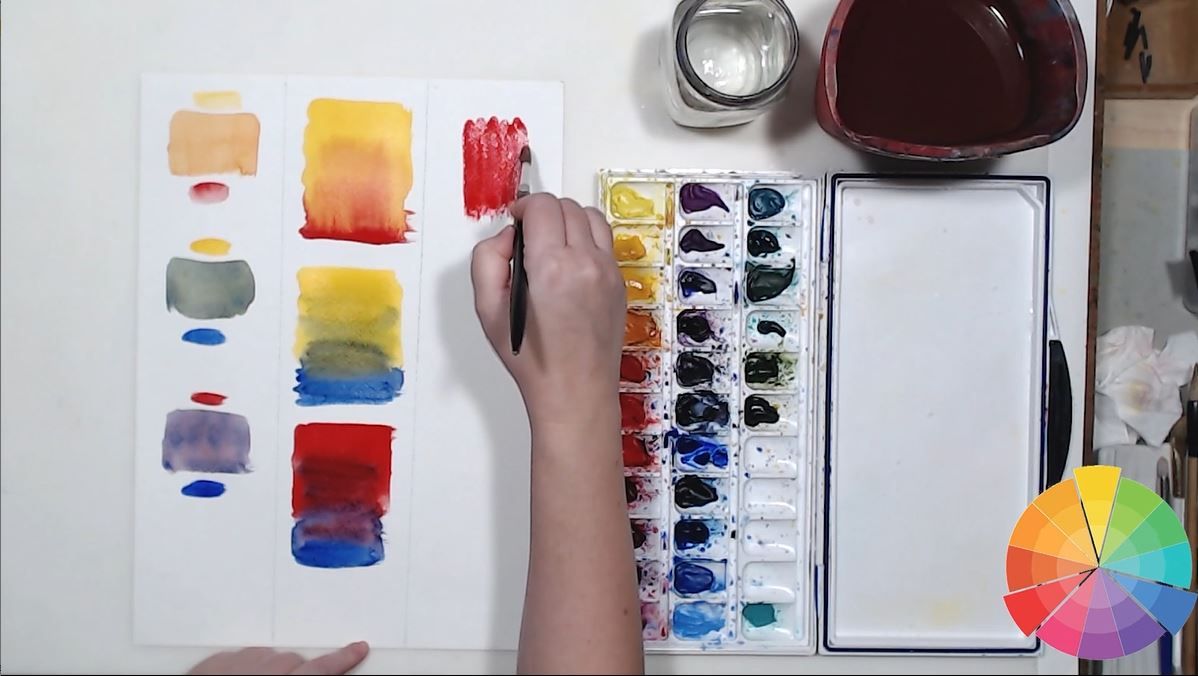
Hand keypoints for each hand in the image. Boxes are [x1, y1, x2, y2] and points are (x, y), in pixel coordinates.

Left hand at [187, 642, 368, 674]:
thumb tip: (316, 675)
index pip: (320, 669)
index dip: (341, 660)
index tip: (356, 649)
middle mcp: (259, 672)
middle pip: (293, 660)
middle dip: (299, 673)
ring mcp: (232, 665)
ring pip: (265, 656)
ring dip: (270, 670)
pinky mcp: (208, 665)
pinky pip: (235, 657)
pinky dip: (241, 669)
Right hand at [471, 194, 624, 428]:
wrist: (575, 391)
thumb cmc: (534, 361)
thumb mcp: (488, 310)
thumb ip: (488, 260)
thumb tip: (507, 237)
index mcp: (552, 267)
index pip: (542, 206)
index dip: (523, 207)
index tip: (516, 220)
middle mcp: (586, 264)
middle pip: (567, 206)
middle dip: (543, 212)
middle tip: (529, 234)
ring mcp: (608, 272)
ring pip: (591, 217)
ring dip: (568, 219)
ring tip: (552, 242)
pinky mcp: (619, 283)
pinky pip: (605, 241)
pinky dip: (587, 238)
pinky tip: (570, 260)